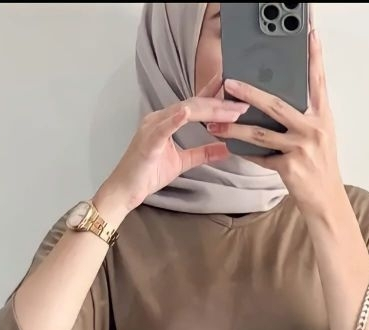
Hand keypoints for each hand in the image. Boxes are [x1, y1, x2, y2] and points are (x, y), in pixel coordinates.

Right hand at [96, 74, 247, 217]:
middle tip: (242, 104)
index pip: (196, 106)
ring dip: (208, 110)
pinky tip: (188, 113)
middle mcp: (159, 118)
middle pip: (194, 105)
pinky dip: (175, 119)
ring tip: (228, 110)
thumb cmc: (149, 174)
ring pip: (184, 111)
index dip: (217, 101)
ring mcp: (153, 127)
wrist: (126, 189)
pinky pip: (163, 127)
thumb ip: (203, 153)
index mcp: (167, 121)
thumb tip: (226, 148)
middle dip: (220, 104)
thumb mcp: (183, 162)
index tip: (239, 101)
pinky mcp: (148, 141)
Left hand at [206, 27, 342, 216]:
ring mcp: (302, 149)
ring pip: (261, 133)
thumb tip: (279, 103)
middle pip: (277, 105)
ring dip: (236, 127)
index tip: (311, 35)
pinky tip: (231, 147)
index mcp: (323, 118)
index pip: (318, 83)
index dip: (315, 58)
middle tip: (230, 83)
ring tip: (217, 122)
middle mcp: (313, 130)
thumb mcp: (321, 138)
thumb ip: (305, 118)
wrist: (326, 201)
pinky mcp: (290, 167)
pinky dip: (246, 152)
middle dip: (250, 94)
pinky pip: (261, 156)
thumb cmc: (321, 168)